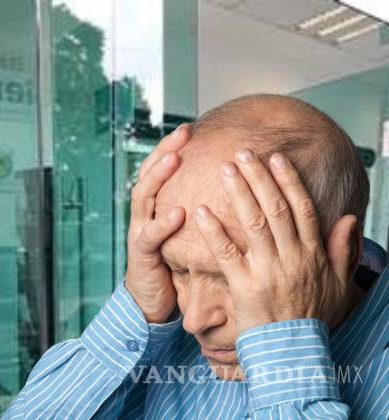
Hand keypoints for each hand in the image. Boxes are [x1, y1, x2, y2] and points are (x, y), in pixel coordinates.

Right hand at [124, 125, 189, 322]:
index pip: (161, 171)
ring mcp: (139, 232)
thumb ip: (194, 212)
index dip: (171, 148)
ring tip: (174, 158)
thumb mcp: (183, 234)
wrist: (151, 300)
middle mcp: (144, 215)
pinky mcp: (141, 255)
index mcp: (156, 208)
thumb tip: (225, 190)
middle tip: (182, 132)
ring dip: (158, 176)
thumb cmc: (173, 264)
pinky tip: (177, 213)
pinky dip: (162, 224)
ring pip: (142, 197)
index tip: (190, 128)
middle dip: (164, 151)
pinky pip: (149, 236)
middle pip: (148, 174)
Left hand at [195, 149, 357, 332]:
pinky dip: (214, 231)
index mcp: (311, 254)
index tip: (276, 158)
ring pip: (254, 224)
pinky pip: (226, 254)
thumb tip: (350, 219)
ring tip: (225, 169)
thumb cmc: (312, 316)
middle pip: (276, 209)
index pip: (302, 208)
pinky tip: (201, 210)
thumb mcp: (339, 284)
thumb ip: (343, 250)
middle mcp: (291, 258)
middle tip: (243, 153)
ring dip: (239, 193)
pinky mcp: (245, 286)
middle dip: (259, 178)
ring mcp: (268, 271)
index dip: (289, 180)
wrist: (293, 351)